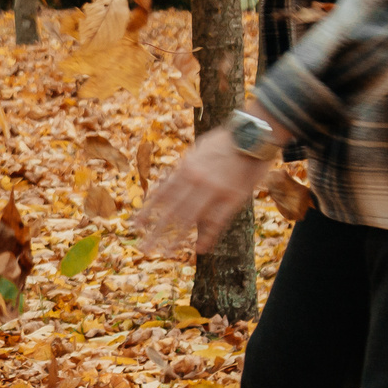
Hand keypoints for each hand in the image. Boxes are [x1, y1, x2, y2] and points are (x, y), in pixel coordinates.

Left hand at [133, 125, 276, 256]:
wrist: (253, 134)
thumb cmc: (225, 140)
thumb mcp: (199, 149)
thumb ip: (186, 166)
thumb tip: (173, 177)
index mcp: (186, 168)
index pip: (161, 194)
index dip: (147, 212)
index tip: (134, 226)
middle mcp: (196, 181)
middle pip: (171, 211)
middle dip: (155, 232)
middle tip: (143, 248)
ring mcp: (214, 191)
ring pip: (190, 219)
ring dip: (176, 238)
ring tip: (164, 253)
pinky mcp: (233, 198)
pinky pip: (218, 221)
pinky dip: (208, 236)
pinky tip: (199, 250)